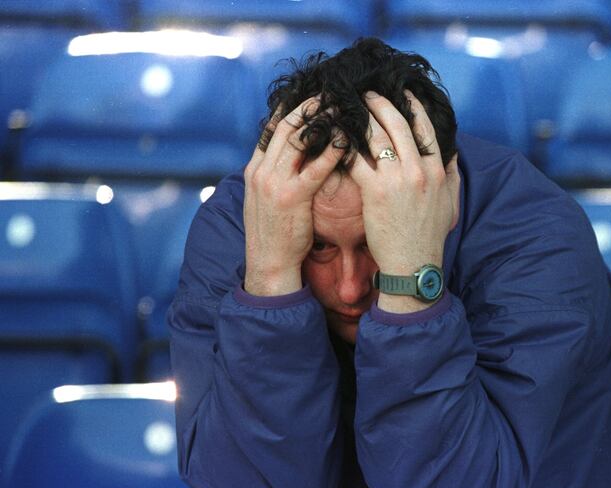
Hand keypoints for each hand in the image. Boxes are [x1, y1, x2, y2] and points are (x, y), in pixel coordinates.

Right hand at [243, 98, 345, 295]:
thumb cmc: (276, 235)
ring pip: (297, 139)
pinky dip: (330, 149)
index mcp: (255, 169)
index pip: (272, 128)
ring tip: (342, 105)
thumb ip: (279, 176)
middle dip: (308, 106)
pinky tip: (346, 137)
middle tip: (331, 90)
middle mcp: (261, 171)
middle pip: (285, 126)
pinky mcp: (291, 197)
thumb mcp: (268, 199)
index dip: (292, 107)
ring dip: (321, 119)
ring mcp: (273, 182)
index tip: (311, 92)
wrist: (268, 264)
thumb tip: (299, 157)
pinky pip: (314, 167)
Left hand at [350, 91, 458, 311]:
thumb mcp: (451, 203)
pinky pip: (356, 159)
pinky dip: (344, 145)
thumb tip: (453, 150)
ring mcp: (396, 179)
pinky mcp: (375, 191)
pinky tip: (334, 135)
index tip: (401, 92)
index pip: (425, 128)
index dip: (412, 106)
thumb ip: (453, 173)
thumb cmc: (430, 236)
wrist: (413, 265)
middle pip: (398, 124)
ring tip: (346, 107)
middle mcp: (419, 169)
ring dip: (359, 117)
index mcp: (438, 170)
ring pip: (375, 136)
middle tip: (366, 93)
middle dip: (380, 103)